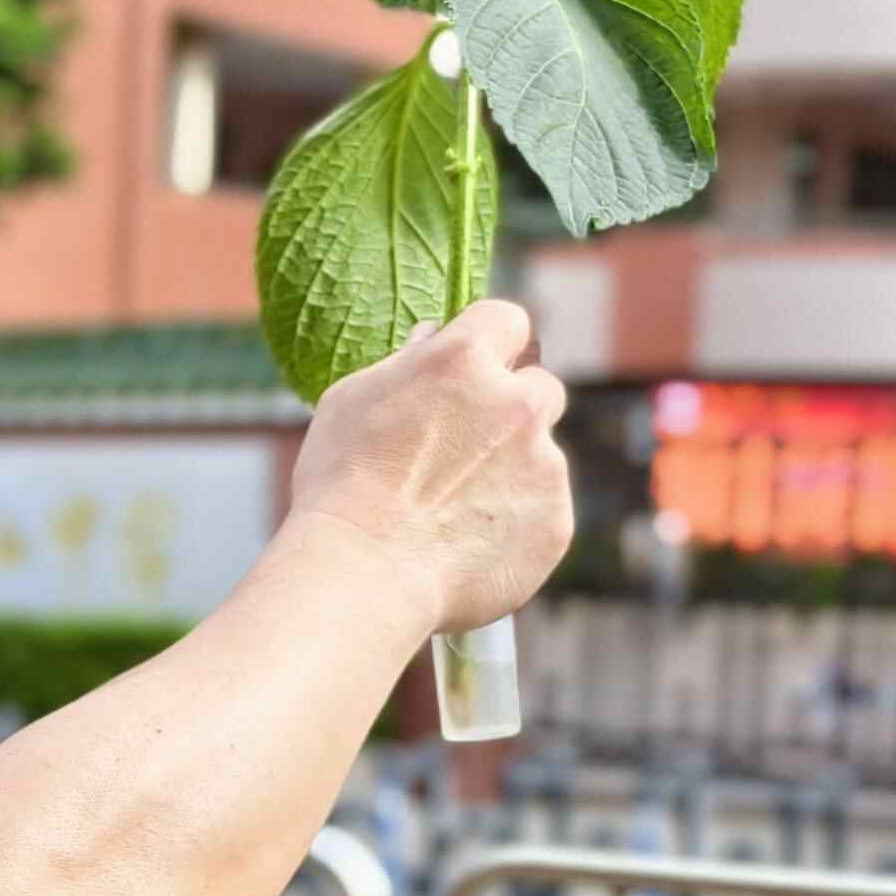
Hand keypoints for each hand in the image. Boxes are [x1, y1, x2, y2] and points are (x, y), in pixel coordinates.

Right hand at [283, 303, 570, 641]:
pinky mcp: (555, 521)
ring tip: (450, 512)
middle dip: (512, 407)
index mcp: (464, 360)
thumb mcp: (350, 401)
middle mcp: (517, 403)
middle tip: (465, 446)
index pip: (507, 319)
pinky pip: (542, 511)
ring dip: (509, 470)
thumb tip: (432, 339)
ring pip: (540, 455)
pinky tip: (465, 543)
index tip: (478, 365)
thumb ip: (405, 364)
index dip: (492, 343)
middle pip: (540, 386)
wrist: (362, 575)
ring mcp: (544, 464)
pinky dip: (514, 522)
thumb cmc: (340, 485)